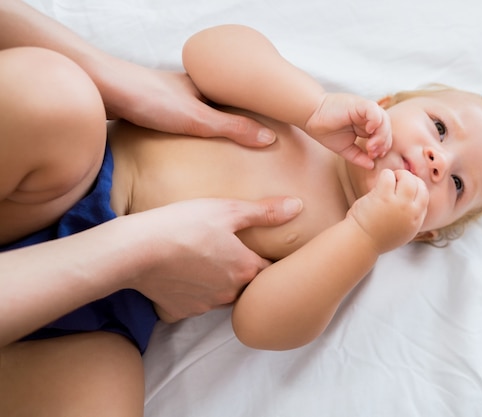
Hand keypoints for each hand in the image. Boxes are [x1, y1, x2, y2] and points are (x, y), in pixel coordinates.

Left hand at [98, 61, 276, 146]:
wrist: (99, 86)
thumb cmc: (148, 99)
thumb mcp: (198, 119)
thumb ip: (233, 129)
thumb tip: (269, 139)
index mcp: (204, 86)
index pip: (239, 98)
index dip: (256, 112)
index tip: (273, 128)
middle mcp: (188, 88)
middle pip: (219, 105)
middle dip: (234, 121)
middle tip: (250, 143)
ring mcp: (168, 97)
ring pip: (197, 112)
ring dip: (209, 127)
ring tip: (223, 149)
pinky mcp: (149, 107)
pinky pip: (177, 120)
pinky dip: (187, 131)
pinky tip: (185, 146)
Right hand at [121, 196, 302, 321]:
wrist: (135, 251)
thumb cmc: (183, 224)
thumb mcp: (227, 210)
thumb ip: (264, 212)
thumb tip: (298, 207)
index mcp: (246, 269)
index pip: (271, 271)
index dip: (270, 260)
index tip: (268, 251)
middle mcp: (230, 293)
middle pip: (248, 286)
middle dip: (246, 273)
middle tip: (235, 253)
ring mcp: (205, 305)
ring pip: (223, 296)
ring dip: (221, 283)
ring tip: (209, 261)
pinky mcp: (181, 311)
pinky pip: (196, 303)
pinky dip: (195, 291)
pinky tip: (185, 273)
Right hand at [304, 93, 391, 169]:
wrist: (311, 117)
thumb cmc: (326, 130)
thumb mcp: (346, 148)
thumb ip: (359, 157)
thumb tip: (372, 166)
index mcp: (366, 126)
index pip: (384, 136)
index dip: (382, 147)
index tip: (372, 156)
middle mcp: (368, 117)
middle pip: (387, 128)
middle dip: (383, 143)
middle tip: (372, 153)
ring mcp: (364, 110)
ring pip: (384, 120)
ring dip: (381, 135)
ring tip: (370, 145)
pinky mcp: (359, 104)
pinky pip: (374, 110)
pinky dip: (375, 121)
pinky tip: (368, 130)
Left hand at [347, 169, 427, 252]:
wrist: (360, 243)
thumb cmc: (376, 237)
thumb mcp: (402, 232)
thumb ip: (409, 218)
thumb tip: (410, 201)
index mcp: (416, 221)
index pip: (425, 197)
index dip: (416, 189)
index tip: (405, 188)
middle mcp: (411, 212)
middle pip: (420, 185)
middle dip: (410, 179)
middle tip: (397, 182)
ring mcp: (398, 204)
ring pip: (408, 179)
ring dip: (399, 175)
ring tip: (389, 181)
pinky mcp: (383, 198)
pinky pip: (389, 176)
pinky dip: (385, 175)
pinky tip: (378, 184)